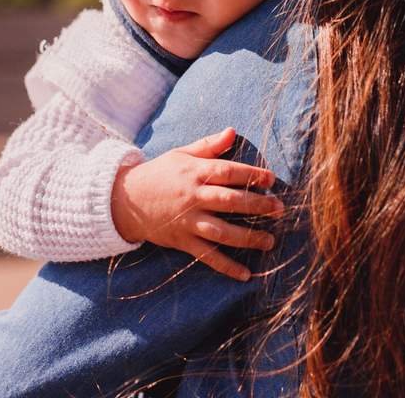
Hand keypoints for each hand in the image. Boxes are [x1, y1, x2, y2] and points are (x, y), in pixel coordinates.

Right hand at [110, 127, 282, 280]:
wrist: (125, 200)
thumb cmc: (160, 173)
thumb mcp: (181, 154)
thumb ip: (209, 146)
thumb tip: (232, 131)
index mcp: (195, 173)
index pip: (228, 172)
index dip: (251, 175)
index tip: (272, 179)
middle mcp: (194, 197)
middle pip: (229, 201)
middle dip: (257, 205)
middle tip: (279, 209)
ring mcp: (188, 221)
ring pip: (222, 231)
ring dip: (248, 238)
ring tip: (270, 240)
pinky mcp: (183, 241)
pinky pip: (208, 256)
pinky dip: (226, 266)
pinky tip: (246, 274)